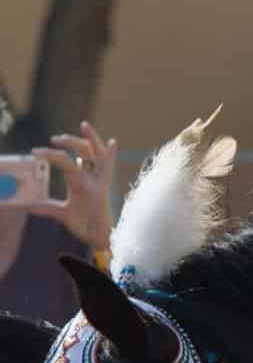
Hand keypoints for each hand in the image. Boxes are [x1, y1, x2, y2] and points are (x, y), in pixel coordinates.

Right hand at [28, 121, 117, 254]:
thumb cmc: (85, 228)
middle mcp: (94, 179)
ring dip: (91, 139)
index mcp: (83, 185)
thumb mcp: (66, 217)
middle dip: (70, 141)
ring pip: (99, 153)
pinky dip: (110, 153)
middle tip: (54, 140)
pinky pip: (109, 165)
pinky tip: (112, 142)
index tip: (36, 152)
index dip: (51, 155)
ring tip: (84, 125)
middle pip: (85, 151)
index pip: (66, 163)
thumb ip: (49, 210)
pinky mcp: (104, 183)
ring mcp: (101, 180)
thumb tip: (30, 206)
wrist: (105, 237)